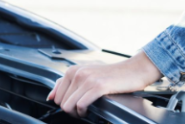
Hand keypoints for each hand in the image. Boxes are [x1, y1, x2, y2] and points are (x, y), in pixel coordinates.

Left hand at [46, 51, 162, 117]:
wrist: (133, 70)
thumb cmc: (112, 74)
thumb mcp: (87, 73)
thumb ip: (66, 83)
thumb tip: (50, 96)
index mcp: (73, 70)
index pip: (56, 95)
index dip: (65, 104)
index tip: (75, 105)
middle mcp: (78, 72)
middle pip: (61, 102)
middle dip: (70, 110)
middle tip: (82, 109)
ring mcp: (87, 79)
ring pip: (68, 106)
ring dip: (76, 113)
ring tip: (85, 110)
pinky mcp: (97, 86)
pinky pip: (80, 105)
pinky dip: (83, 111)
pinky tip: (90, 109)